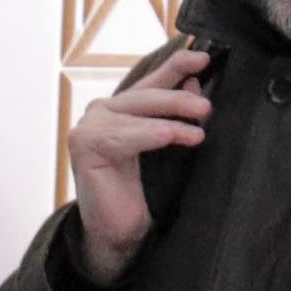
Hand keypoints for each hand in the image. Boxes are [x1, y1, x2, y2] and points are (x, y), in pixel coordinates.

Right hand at [62, 41, 214, 277]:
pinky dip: (150, 134)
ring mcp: (88, 127)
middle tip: (207, 108)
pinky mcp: (83, 146)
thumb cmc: (141, 193)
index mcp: (121, 109)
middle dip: (179, 98)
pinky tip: (171, 136)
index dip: (176, 66)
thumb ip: (175, 115)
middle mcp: (101, 111)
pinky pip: (122, 135)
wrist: (117, 233)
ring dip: (171, 118)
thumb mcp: (166, 147)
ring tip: (199, 129)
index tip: (205, 58)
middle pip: (146, 95)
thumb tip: (195, 82)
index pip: (152, 81)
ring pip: (136, 112)